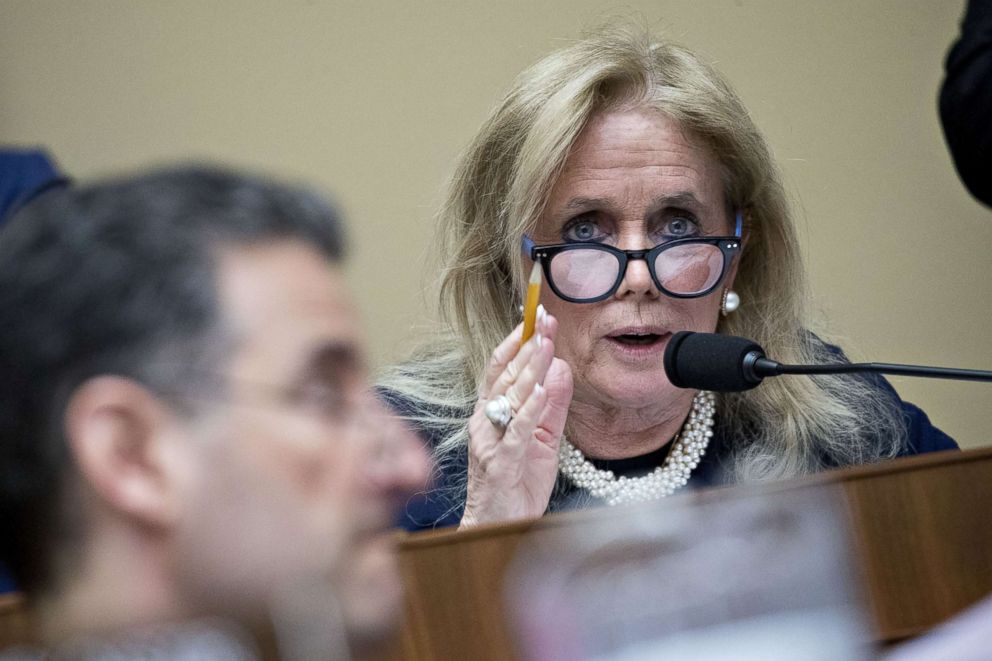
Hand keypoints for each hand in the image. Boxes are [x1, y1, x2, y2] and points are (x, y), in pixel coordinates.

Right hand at [460, 307, 572, 527]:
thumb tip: (560, 367)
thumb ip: (551, 404)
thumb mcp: (542, 437)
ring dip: (528, 369)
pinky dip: (527, 410)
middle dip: (527, 345)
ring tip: (545, 344)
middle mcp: (485, 421)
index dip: (518, 339)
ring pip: (508, 397)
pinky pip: (515, 432)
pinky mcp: (501, 463)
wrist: (498, 527)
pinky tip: (538, 391)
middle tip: (544, 319)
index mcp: (492, 412)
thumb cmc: (517, 483)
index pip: (502, 367)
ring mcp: (490, 441)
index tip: (537, 316)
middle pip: (505, 375)